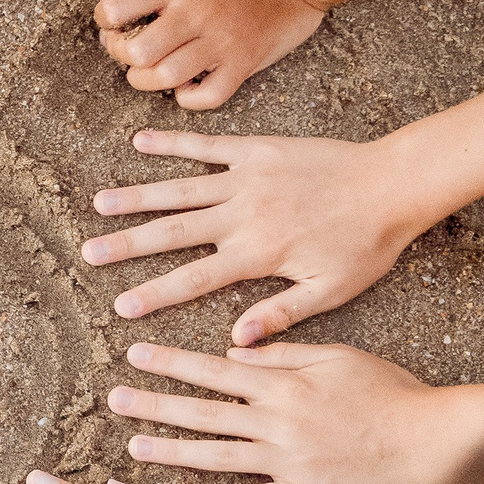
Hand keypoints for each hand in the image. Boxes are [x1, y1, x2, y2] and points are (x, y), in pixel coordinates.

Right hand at [84, 129, 433, 342]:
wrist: (393, 184)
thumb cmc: (366, 245)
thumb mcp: (330, 291)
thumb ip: (281, 314)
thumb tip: (236, 341)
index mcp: (257, 254)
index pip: (194, 280)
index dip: (154, 294)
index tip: (121, 307)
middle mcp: (243, 215)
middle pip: (173, 232)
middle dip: (127, 244)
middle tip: (89, 253)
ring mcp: (246, 178)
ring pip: (179, 189)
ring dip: (137, 196)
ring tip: (100, 204)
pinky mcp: (256, 150)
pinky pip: (206, 146)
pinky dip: (171, 143)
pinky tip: (139, 142)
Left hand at [92, 0, 332, 108]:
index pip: (116, 9)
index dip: (105, 18)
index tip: (114, 19)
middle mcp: (196, 14)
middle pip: (136, 53)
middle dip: (120, 53)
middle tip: (128, 46)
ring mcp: (221, 42)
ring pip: (164, 79)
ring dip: (146, 79)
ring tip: (149, 67)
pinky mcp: (244, 63)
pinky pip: (206, 98)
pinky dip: (186, 99)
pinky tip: (183, 84)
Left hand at [111, 341, 483, 483]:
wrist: (432, 443)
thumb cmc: (391, 395)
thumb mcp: (340, 358)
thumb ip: (286, 352)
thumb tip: (236, 346)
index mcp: (285, 384)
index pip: (215, 369)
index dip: (171, 361)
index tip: (134, 354)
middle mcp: (278, 422)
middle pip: (204, 412)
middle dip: (155, 404)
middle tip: (113, 399)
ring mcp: (288, 463)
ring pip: (216, 456)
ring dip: (171, 451)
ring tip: (132, 448)